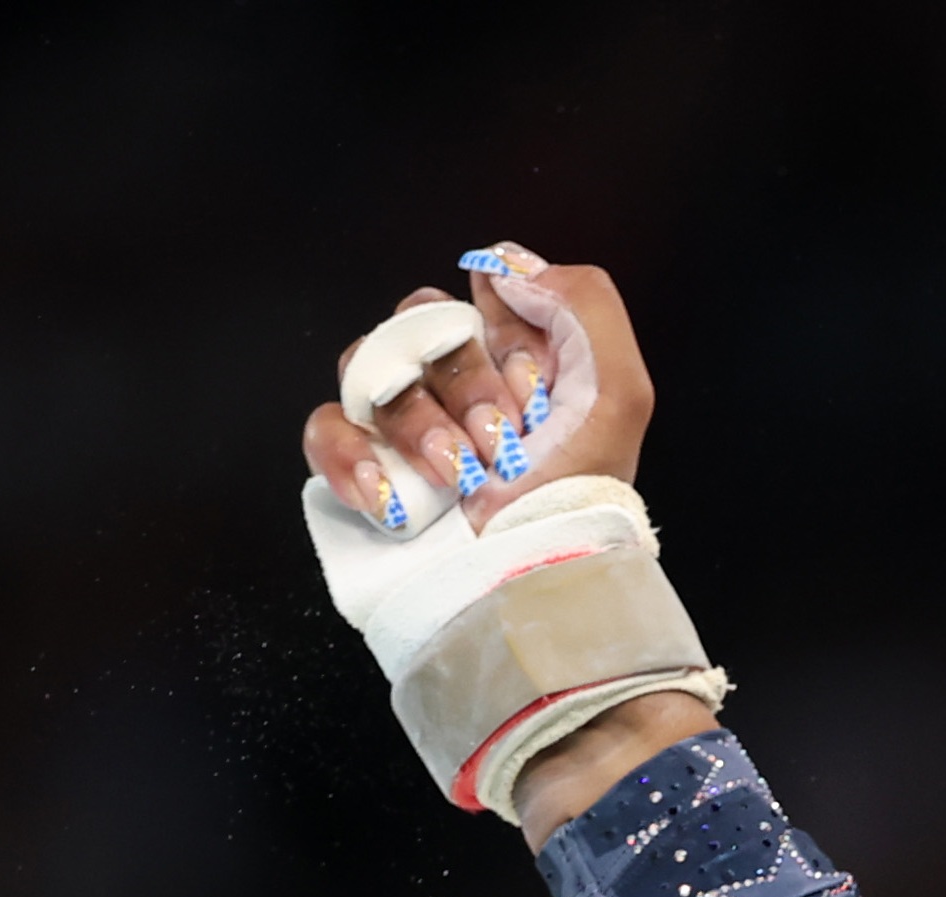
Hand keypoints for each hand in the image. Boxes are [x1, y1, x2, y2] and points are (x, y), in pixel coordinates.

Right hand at [297, 245, 653, 532]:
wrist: (533, 585)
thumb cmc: (581, 498)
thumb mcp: (619, 394)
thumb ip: (581, 303)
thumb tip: (505, 263)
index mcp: (522, 361)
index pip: (484, 291)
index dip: (503, 325)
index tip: (534, 382)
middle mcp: (462, 384)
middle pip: (420, 322)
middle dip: (465, 384)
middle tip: (501, 441)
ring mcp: (407, 424)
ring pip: (371, 367)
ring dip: (418, 423)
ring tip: (458, 475)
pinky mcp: (365, 465)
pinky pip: (326, 426)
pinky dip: (351, 453)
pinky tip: (392, 493)